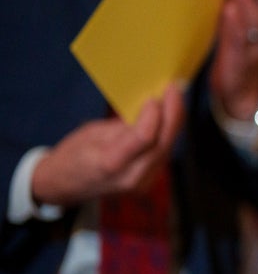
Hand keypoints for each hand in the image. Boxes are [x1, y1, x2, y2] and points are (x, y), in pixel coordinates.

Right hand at [31, 83, 184, 206]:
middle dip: (172, 113)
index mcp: (110, 164)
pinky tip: (168, 114)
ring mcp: (142, 183)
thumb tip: (152, 105)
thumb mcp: (92, 132)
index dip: (154, 114)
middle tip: (174, 88)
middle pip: (162, 143)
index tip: (155, 95)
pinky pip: (164, 152)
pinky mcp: (149, 181)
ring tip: (173, 97)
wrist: (66, 185)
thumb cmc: (75, 154)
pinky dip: (168, 131)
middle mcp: (130, 177)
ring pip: (167, 147)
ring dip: (173, 120)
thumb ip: (124, 125)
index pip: (144, 138)